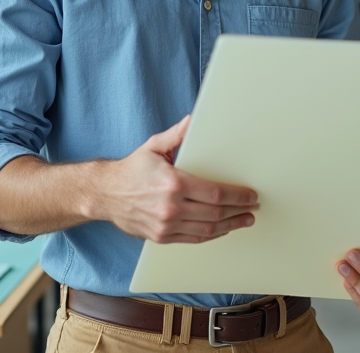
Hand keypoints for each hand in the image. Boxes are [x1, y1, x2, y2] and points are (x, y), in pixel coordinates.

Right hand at [94, 116, 259, 243]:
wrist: (105, 194)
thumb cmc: (131, 170)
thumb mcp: (154, 147)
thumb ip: (177, 135)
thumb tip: (193, 120)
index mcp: (173, 183)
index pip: (215, 193)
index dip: (237, 196)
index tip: (251, 195)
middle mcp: (170, 207)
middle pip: (215, 213)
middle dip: (239, 211)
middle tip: (253, 208)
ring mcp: (166, 225)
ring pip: (207, 229)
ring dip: (230, 225)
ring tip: (244, 220)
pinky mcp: (161, 237)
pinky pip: (193, 239)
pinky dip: (211, 235)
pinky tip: (222, 229)